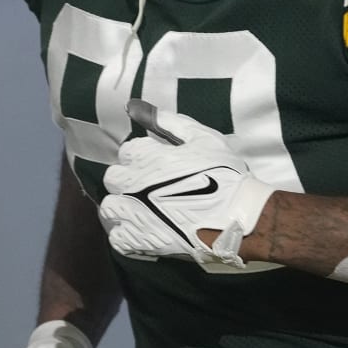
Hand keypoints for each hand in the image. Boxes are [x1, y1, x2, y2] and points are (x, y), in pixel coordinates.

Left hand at [99, 109, 276, 268]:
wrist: (237, 216)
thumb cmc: (224, 174)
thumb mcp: (203, 138)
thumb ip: (166, 121)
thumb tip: (132, 106)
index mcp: (145, 157)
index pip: (127, 151)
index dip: (144, 155)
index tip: (161, 163)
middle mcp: (132, 185)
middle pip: (113, 178)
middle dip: (129, 179)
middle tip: (152, 186)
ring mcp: (133, 215)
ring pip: (110, 208)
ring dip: (124, 206)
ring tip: (145, 209)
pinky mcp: (139, 241)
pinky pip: (117, 237)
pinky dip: (127, 233)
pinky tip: (145, 229)